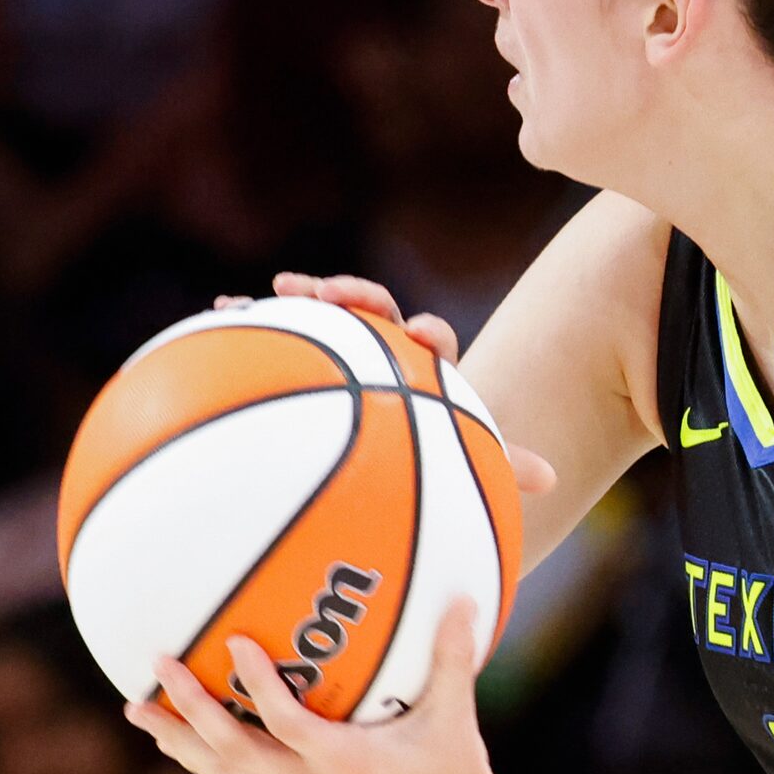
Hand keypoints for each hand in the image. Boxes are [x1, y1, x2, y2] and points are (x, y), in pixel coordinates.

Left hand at [132, 602, 503, 773]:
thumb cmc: (456, 769)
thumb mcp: (455, 713)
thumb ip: (454, 655)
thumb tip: (467, 598)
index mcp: (345, 763)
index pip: (284, 725)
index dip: (256, 688)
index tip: (233, 644)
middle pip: (231, 752)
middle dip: (187, 712)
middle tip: (158, 668)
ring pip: (223, 772)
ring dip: (179, 741)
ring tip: (140, 710)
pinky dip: (203, 757)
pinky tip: (183, 738)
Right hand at [244, 271, 557, 499]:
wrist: (357, 481)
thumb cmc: (410, 477)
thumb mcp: (450, 471)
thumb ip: (493, 467)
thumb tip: (553, 477)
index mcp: (419, 374)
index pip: (432, 342)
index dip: (428, 333)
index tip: (422, 337)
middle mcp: (376, 354)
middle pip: (373, 314)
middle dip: (357, 295)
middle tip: (334, 294)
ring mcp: (328, 353)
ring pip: (317, 316)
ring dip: (301, 298)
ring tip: (271, 293)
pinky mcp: (285, 358)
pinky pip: (264, 335)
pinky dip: (245, 322)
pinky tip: (220, 313)